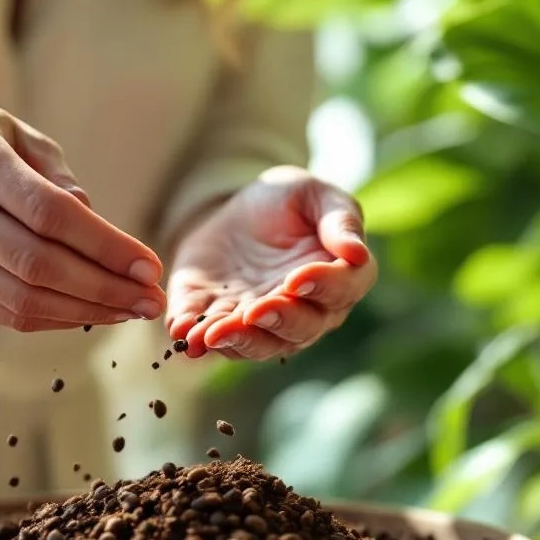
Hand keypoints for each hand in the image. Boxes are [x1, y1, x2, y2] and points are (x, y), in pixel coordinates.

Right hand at [0, 100, 165, 331]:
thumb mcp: (25, 137)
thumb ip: (60, 177)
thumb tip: (95, 224)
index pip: (47, 212)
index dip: (104, 244)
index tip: (150, 266)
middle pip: (36, 264)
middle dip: (104, 288)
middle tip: (152, 300)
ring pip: (23, 299)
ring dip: (88, 312)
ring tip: (133, 310)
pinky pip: (12, 314)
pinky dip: (60, 318)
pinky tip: (97, 311)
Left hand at [166, 166, 375, 359]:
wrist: (235, 212)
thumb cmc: (289, 200)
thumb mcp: (313, 195)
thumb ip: (339, 219)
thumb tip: (357, 252)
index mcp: (340, 278)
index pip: (339, 290)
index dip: (321, 286)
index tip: (296, 278)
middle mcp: (307, 311)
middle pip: (299, 328)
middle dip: (275, 321)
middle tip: (254, 312)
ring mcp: (262, 324)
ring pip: (256, 343)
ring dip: (235, 341)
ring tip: (211, 334)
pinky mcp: (220, 322)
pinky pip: (212, 338)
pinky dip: (196, 337)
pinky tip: (182, 332)